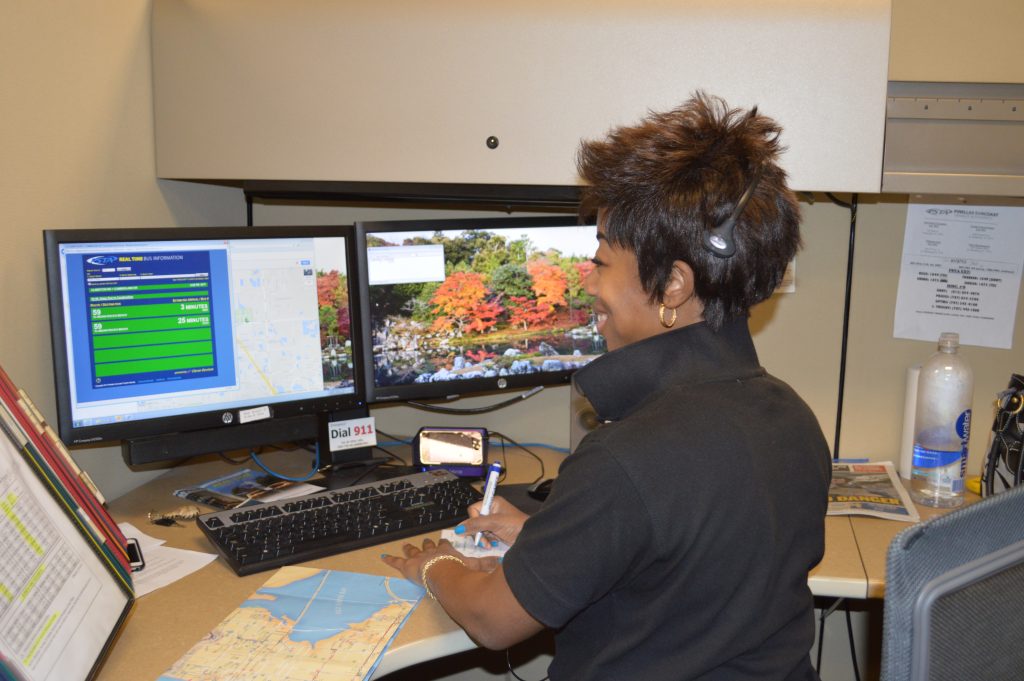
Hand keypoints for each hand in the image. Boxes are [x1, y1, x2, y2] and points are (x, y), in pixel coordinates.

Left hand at [381, 537, 499, 584]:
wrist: (445, 574)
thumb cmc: (460, 570)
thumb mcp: (475, 567)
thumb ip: (486, 564)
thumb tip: (501, 562)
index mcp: (447, 551)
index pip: (445, 545)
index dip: (443, 544)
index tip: (442, 542)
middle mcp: (432, 551)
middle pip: (428, 546)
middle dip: (426, 544)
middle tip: (424, 542)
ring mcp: (419, 558)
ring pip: (413, 551)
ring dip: (409, 549)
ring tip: (405, 545)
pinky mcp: (408, 565)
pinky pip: (397, 562)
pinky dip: (390, 560)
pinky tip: (382, 557)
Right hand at [456, 495, 527, 546]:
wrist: (530, 539)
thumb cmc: (515, 525)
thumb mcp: (494, 523)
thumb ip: (476, 524)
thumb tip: (458, 529)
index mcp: (493, 503)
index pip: (473, 509)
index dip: (473, 520)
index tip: (479, 529)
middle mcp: (492, 511)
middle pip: (474, 521)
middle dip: (477, 532)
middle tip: (483, 541)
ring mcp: (494, 522)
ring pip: (478, 530)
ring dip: (481, 538)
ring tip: (488, 545)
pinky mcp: (496, 532)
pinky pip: (484, 536)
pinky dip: (485, 541)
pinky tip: (490, 545)